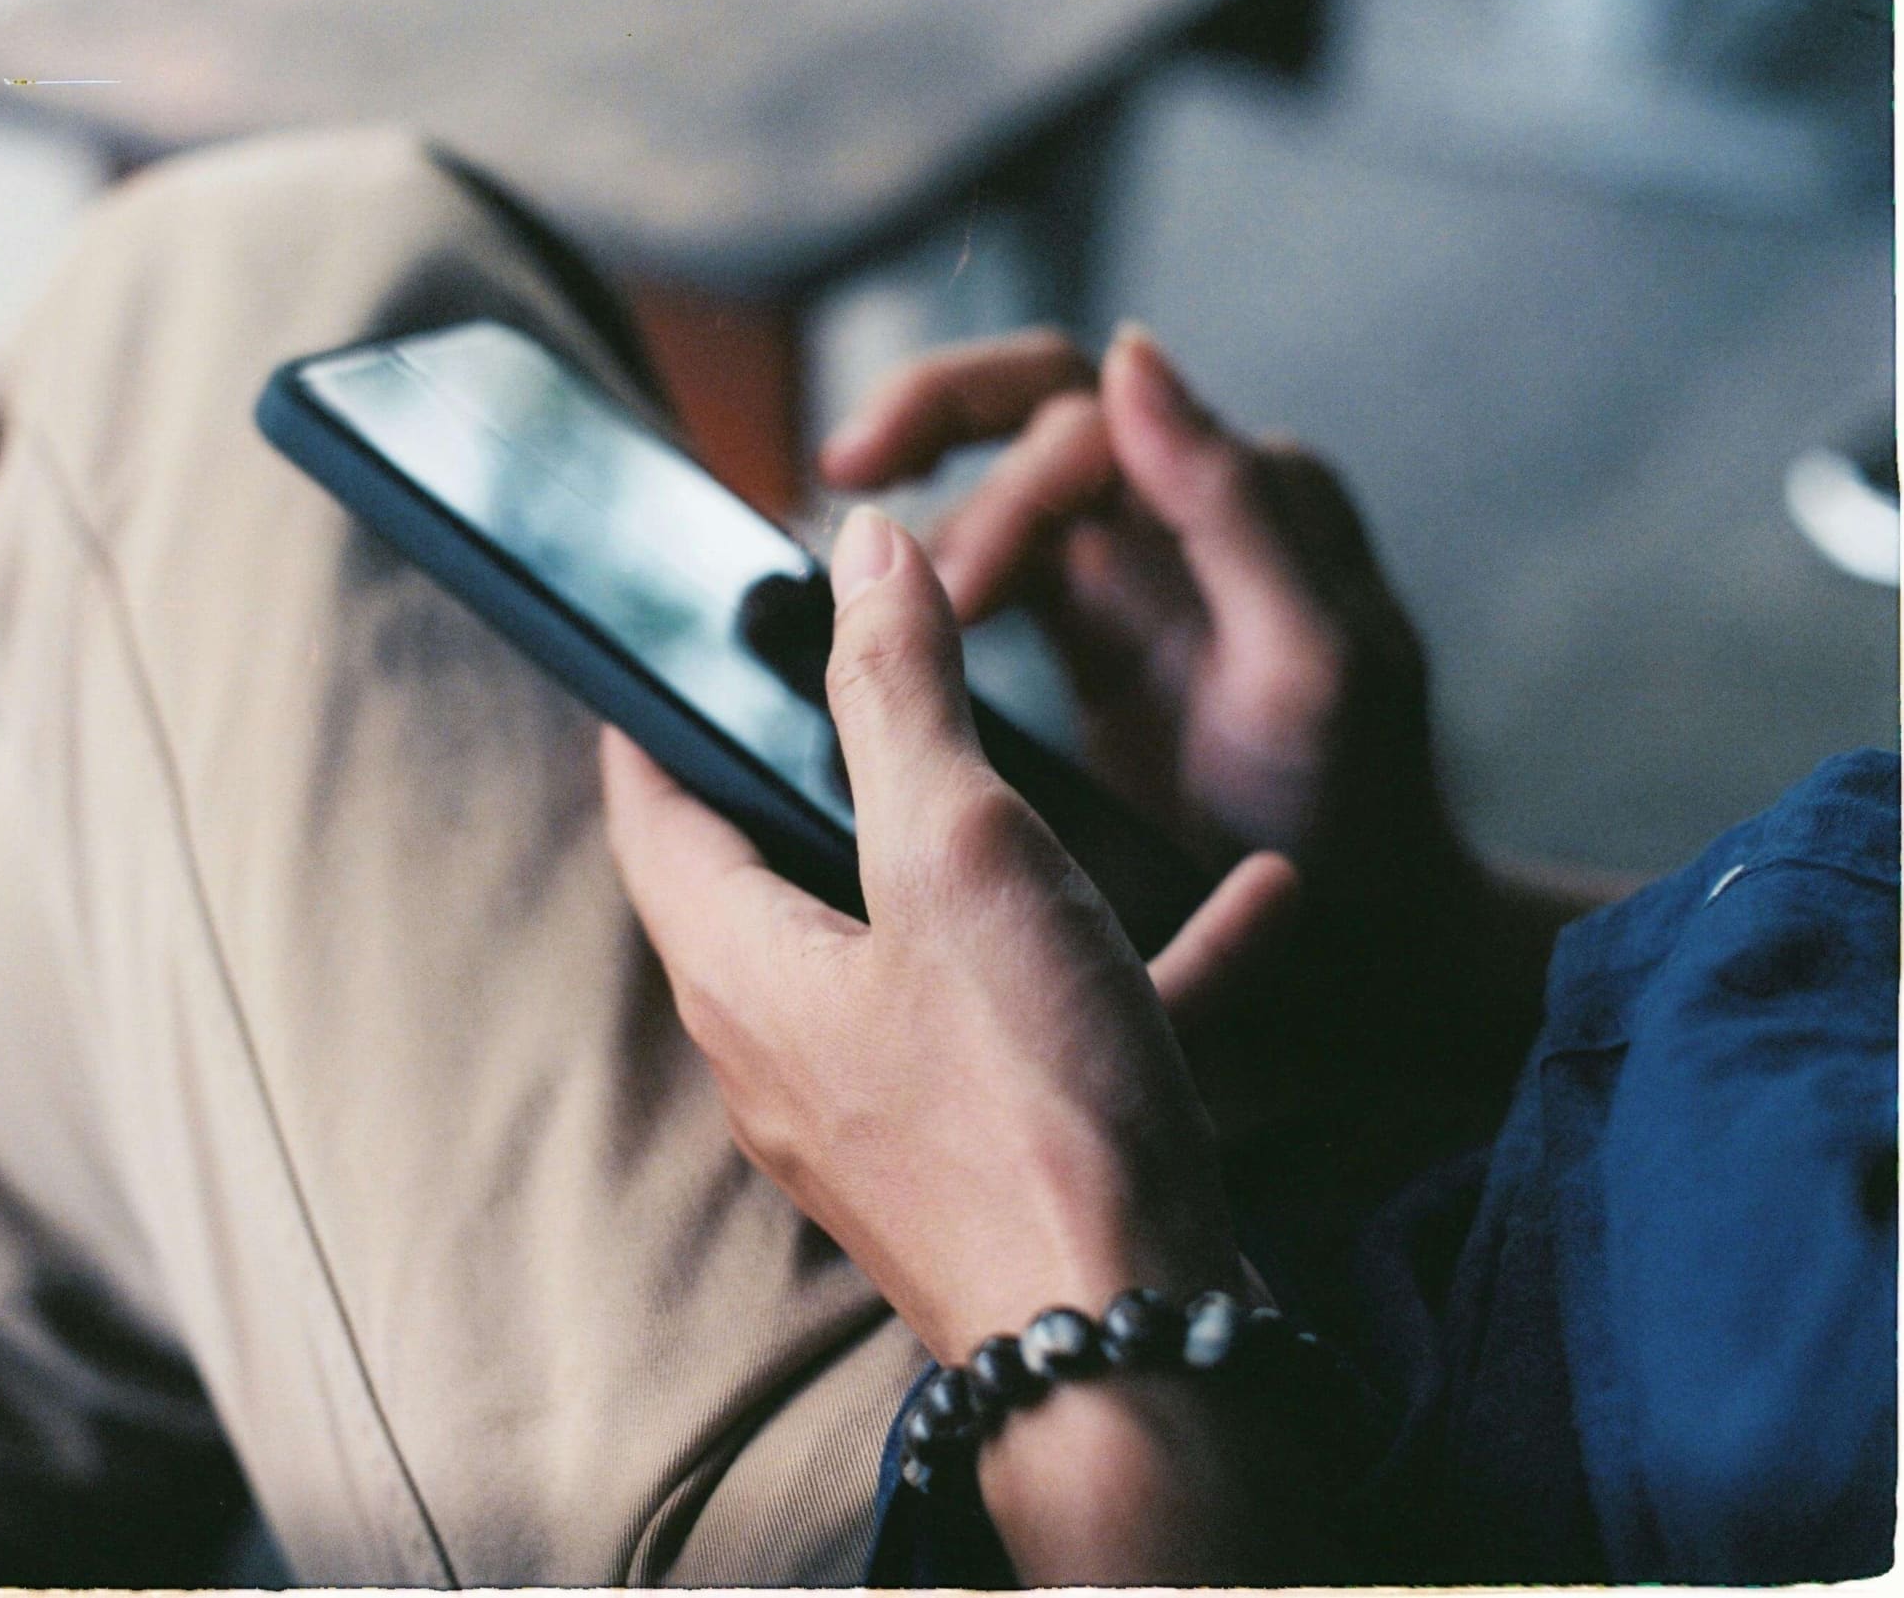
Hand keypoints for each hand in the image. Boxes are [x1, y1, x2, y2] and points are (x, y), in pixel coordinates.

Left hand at [601, 505, 1297, 1362]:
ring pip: (932, 941)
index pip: (651, 806)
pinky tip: (1252, 900)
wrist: (1139, 1351)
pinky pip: (1048, 1023)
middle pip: (781, 869)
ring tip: (1073, 764)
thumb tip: (853, 551)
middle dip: (827, 764)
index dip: (656, 705)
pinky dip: (1128, 956)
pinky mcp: (992, 1155)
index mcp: (741, 968)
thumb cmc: (1027, 1108)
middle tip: (877, 663)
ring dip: (1009, 855)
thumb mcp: (957, 855)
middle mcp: (789, 1047)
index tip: (680, 629)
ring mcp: (890, 1111)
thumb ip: (898, 693)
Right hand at [824, 325, 1457, 892]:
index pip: (1085, 409)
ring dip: (931, 534)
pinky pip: (998, 566)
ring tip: (876, 624)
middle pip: (1033, 407)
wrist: (1370, 941)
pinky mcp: (1094, 634)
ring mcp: (1137, 569)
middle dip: (930, 424)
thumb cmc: (1351, 811)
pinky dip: (935, 583)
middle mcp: (1188, 508)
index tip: (918, 557)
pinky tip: (887, 625)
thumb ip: (1228, 505)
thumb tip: (1131, 356)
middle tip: (843, 481)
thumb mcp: (1308, 662)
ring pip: (1004, 488)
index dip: (985, 453)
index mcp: (1244, 492)